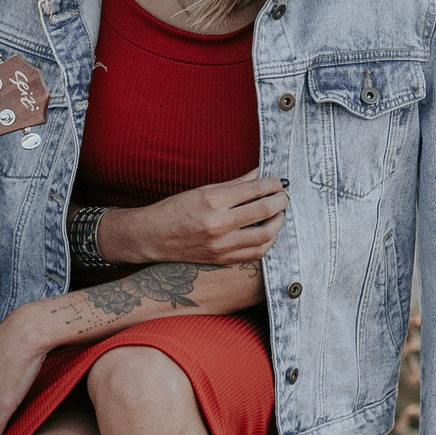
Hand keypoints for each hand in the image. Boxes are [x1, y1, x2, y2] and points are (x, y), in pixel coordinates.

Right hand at [101, 171, 286, 266]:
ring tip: (278, 215)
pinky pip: (255, 253)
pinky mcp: (222, 260)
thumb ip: (234, 184)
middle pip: (265, 211)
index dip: (274, 184)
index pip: (255, 189)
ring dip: (278, 223)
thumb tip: (259, 174)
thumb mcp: (202, 190)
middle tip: (284, 197)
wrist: (151, 237)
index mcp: (213, 201)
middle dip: (281, 201)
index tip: (280, 182)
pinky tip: (267, 232)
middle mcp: (218, 223)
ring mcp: (221, 245)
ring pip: (265, 236)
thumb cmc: (174, 210)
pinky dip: (267, 241)